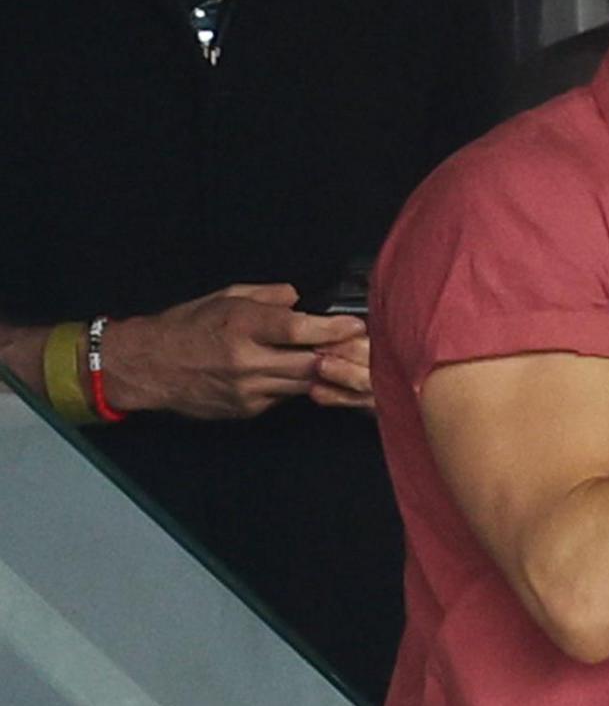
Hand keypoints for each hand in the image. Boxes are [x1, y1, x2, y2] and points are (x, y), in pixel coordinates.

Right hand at [99, 284, 365, 418]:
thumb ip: (267, 296)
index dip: (332, 328)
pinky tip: (302, 373)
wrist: (146, 366)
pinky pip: (284, 396)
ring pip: (303, 384)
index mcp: (241, 325)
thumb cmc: (186, 325)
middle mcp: (246, 360)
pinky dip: (297, 384)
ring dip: (325, 373)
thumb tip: (299, 299)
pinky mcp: (246, 409)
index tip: (357, 326)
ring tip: (346, 361)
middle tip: (364, 348)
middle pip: (309, 363)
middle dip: (341, 356)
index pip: (297, 329)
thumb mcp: (225, 297)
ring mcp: (247, 389)